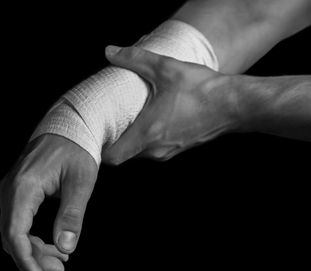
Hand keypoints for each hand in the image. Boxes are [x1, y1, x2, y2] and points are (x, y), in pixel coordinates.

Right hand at [0, 134, 97, 270]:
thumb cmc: (77, 150)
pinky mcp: (16, 192)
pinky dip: (32, 238)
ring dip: (34, 250)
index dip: (25, 259)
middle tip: (60, 268)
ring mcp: (10, 190)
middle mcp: (10, 189)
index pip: (14, 232)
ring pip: (13, 231)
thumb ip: (72, 215)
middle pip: (11, 236)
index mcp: (24, 187)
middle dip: (33, 258)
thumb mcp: (81, 182)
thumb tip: (65, 248)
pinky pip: (18, 222)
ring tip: (60, 261)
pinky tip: (52, 245)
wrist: (68, 127)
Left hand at [102, 45, 239, 164]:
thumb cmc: (202, 90)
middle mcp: (155, 149)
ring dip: (131, 140)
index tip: (94, 137)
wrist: (235, 105)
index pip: (113, 158)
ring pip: (139, 153)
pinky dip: (146, 139)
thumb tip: (111, 52)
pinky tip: (150, 120)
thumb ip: (135, 60)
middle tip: (107, 124)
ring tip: (127, 120)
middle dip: (113, 142)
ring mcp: (168, 152)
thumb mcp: (166, 69)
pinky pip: (154, 149)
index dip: (99, 151)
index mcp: (147, 133)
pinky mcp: (178, 149)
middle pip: (124, 155)